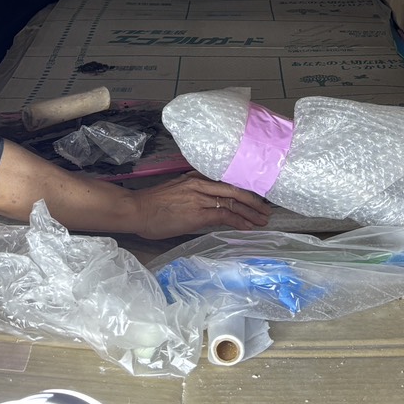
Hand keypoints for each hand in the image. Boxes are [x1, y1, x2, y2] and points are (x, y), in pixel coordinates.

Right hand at [132, 172, 270, 239]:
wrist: (137, 209)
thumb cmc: (152, 204)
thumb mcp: (176, 190)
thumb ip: (194, 192)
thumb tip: (208, 202)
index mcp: (196, 176)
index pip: (227, 181)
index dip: (244, 190)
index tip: (256, 197)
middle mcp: (201, 183)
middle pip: (235, 190)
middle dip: (253, 200)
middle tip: (266, 209)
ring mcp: (200, 197)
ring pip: (233, 203)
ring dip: (251, 212)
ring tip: (263, 219)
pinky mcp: (198, 213)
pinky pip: (224, 216)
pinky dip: (239, 221)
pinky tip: (248, 226)